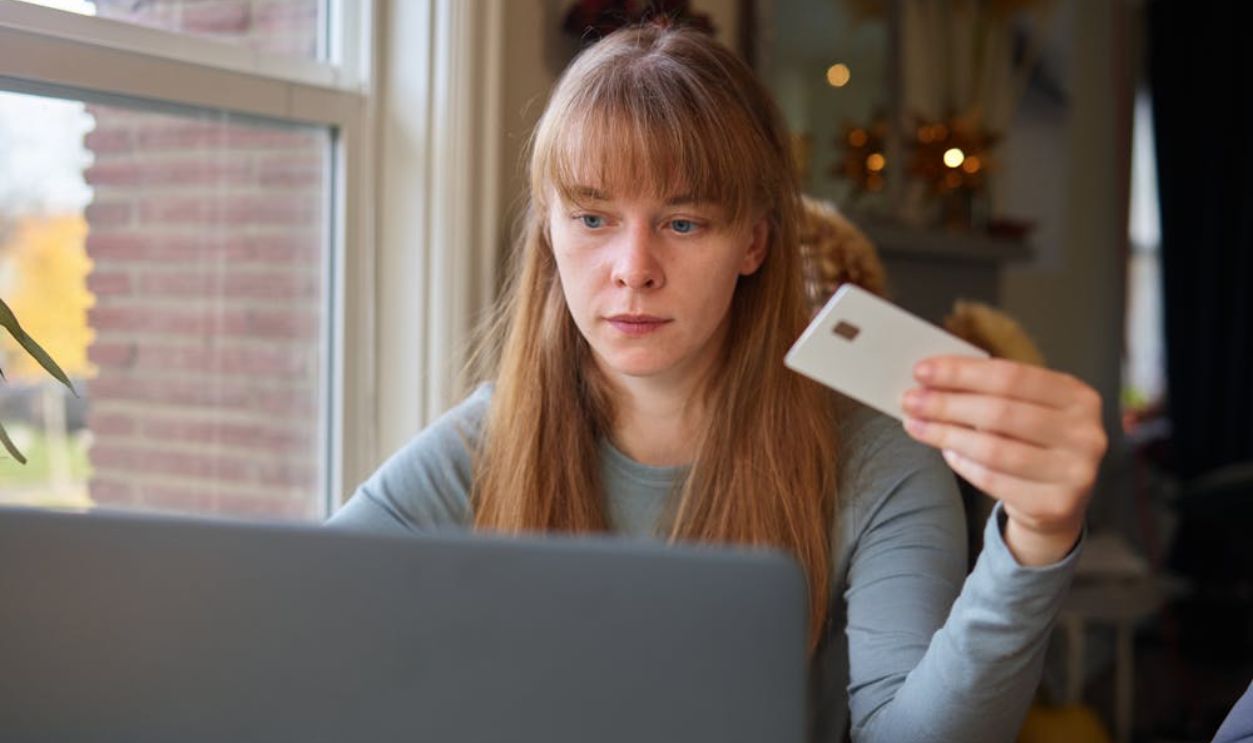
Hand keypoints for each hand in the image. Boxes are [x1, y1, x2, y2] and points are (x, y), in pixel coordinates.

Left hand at [900, 357, 1107, 565]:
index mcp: (1078, 396)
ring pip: (993, 448)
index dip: (962, 372)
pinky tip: (946, 452)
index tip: (921, 370)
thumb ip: (991, 391)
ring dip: (946, 434)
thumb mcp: (1026, 409)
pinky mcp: (1056, 503)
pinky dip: (963, 464)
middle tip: (909, 400)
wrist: (1057, 504)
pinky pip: (993, 479)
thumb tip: (931, 377)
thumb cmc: (1033, 444)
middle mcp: (1085, 432)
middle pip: (1000, 412)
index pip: (1012, 376)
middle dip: (947, 404)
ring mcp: (1075, 471)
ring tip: (915, 424)